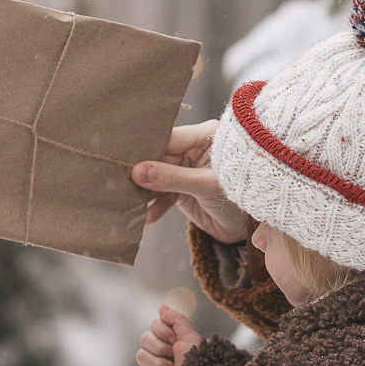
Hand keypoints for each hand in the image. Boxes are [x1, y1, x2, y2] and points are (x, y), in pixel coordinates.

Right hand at [133, 120, 251, 242]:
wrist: (248, 228)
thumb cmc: (241, 199)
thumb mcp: (206, 186)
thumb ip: (173, 178)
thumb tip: (139, 172)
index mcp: (205, 137)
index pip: (169, 137)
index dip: (145, 147)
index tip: (123, 155)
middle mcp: (194, 150)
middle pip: (158, 157)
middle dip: (140, 172)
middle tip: (117, 180)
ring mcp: (186, 170)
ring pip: (156, 177)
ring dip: (144, 192)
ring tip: (126, 202)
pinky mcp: (182, 189)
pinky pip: (161, 195)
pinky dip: (153, 206)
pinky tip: (146, 218)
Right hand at [136, 303, 204, 365]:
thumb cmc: (200, 362)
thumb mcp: (190, 337)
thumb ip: (176, 320)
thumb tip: (161, 306)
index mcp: (170, 338)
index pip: (154, 325)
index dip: (163, 331)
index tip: (175, 340)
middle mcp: (160, 351)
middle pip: (144, 339)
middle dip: (161, 348)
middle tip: (174, 356)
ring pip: (141, 356)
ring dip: (160, 364)